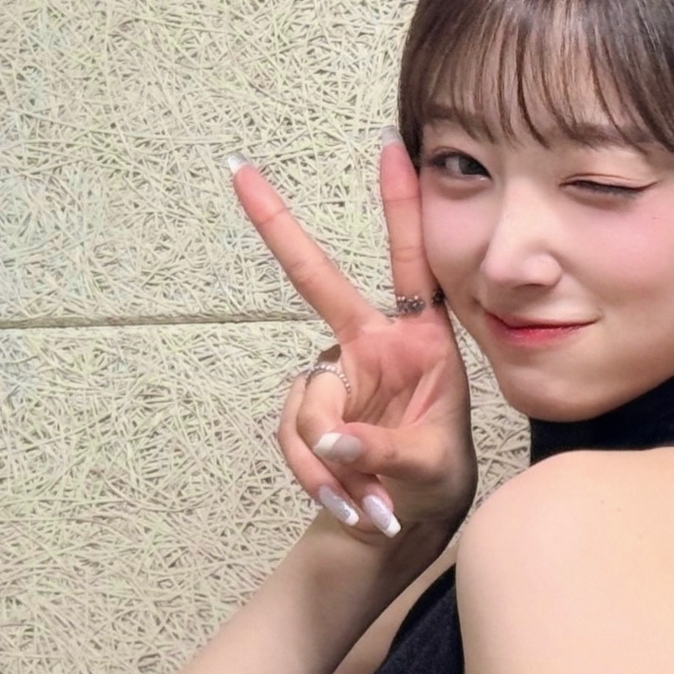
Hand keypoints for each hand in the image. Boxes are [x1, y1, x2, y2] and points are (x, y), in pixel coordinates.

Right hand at [229, 130, 476, 545]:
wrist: (401, 525)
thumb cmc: (434, 482)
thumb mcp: (429, 470)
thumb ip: (383, 451)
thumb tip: (332, 440)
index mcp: (419, 343)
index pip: (409, 265)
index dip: (401, 207)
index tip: (392, 147)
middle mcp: (370, 347)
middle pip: (314, 280)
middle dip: (277, 225)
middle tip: (239, 171)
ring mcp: (334, 377)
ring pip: (306, 402)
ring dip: (327, 461)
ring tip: (366, 501)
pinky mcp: (308, 411)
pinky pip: (294, 437)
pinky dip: (317, 478)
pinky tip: (351, 506)